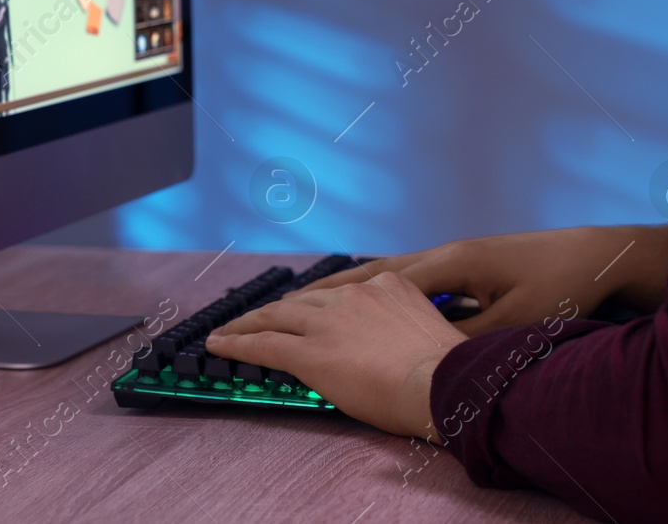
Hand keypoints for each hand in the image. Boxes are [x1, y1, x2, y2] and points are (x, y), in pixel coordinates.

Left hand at [204, 271, 465, 437]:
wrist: (442, 382)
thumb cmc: (446, 371)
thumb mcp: (426, 329)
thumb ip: (400, 325)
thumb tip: (390, 344)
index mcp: (387, 285)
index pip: (340, 293)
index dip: (315, 304)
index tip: (304, 311)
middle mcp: (354, 294)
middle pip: (302, 300)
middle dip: (276, 310)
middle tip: (257, 319)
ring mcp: (329, 320)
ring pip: (276, 317)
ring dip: (249, 324)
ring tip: (229, 332)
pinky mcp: (309, 350)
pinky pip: (264, 344)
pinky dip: (238, 343)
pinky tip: (221, 346)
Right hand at [284, 224, 667, 335]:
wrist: (604, 254)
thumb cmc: (564, 282)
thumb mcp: (514, 321)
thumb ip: (468, 340)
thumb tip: (427, 359)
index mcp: (453, 263)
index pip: (381, 279)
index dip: (338, 295)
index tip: (299, 305)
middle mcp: (450, 253)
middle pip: (379, 271)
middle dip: (335, 288)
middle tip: (289, 301)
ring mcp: (462, 257)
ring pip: (396, 272)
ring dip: (359, 285)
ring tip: (320, 300)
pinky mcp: (476, 266)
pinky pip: (417, 277)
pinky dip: (388, 287)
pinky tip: (378, 302)